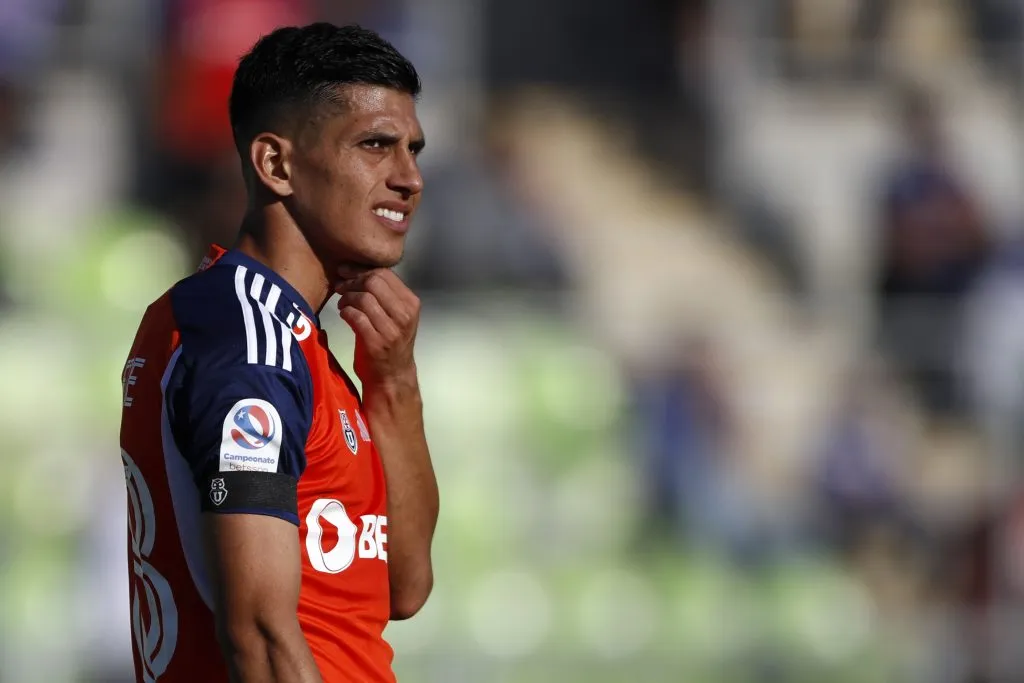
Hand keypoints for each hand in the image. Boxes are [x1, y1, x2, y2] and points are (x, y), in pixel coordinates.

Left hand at [336, 269, 420, 387]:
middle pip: (373, 282)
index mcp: (411, 303)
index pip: (385, 273)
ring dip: (346, 298)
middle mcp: (404, 315)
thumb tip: (357, 270)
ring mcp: (391, 330)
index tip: (346, 272)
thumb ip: (385, 294)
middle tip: (341, 287)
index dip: (361, 269)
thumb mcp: (396, 315)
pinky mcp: (376, 343)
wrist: (392, 376)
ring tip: (342, 304)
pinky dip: (345, 312)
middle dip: (352, 282)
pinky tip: (344, 315)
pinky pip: (355, 316)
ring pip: (363, 298)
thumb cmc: (391, 343)